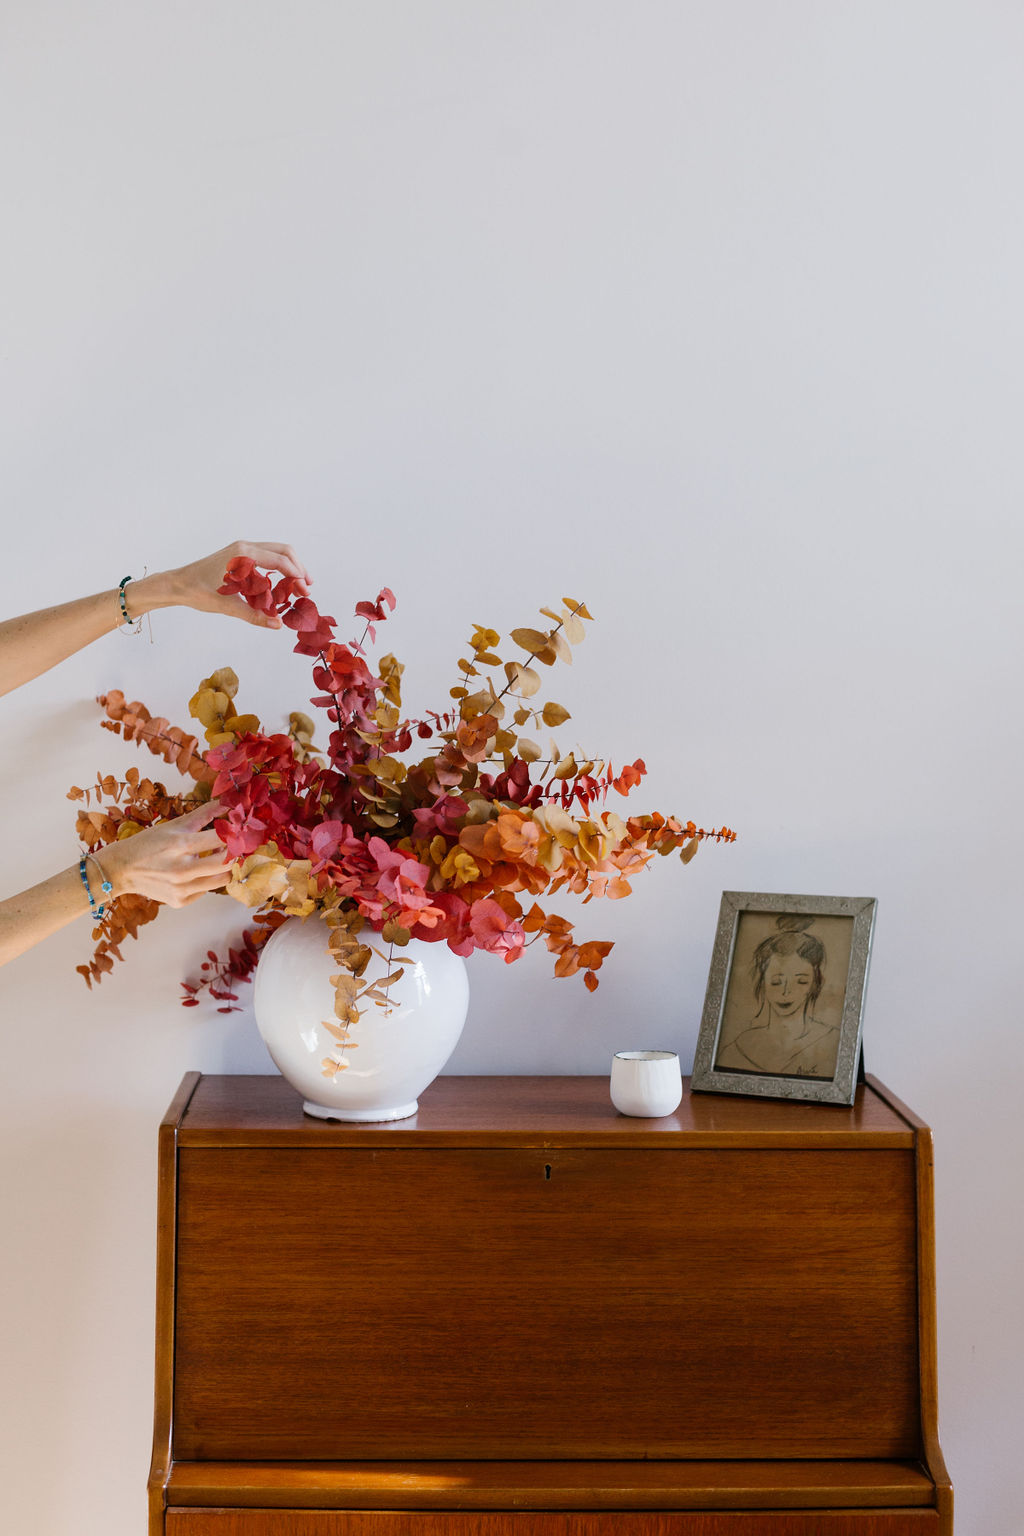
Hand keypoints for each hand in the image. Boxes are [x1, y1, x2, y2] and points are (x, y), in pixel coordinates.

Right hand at [96, 802, 232, 908]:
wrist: (121, 869)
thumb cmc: (148, 844)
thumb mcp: (173, 826)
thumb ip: (203, 815)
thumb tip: (226, 802)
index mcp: (181, 845)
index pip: (221, 839)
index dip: (235, 834)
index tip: (240, 830)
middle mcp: (183, 869)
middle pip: (227, 862)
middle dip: (235, 852)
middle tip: (235, 846)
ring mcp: (182, 889)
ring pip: (222, 879)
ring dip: (224, 868)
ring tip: (217, 858)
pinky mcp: (180, 901)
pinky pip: (206, 890)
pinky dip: (206, 880)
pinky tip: (196, 872)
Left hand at [132, 541, 312, 627]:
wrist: (177, 584)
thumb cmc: (197, 591)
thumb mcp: (226, 606)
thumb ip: (254, 615)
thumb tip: (278, 625)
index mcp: (243, 554)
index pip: (279, 559)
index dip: (296, 573)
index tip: (306, 589)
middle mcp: (245, 547)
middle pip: (283, 551)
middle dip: (298, 568)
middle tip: (307, 589)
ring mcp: (243, 550)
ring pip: (276, 553)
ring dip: (289, 568)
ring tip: (298, 588)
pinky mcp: (240, 556)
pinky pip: (266, 558)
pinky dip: (278, 570)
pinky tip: (281, 586)